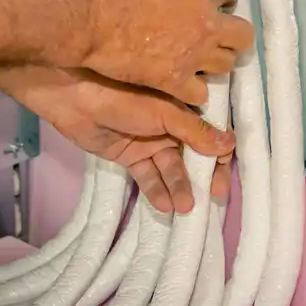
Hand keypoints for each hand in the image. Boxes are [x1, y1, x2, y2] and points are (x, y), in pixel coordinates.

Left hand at [0, 66, 233, 213]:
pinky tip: (164, 206)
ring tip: (186, 208)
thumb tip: (230, 144)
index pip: (209, 135)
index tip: (222, 178)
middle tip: (211, 199)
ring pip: (171, 169)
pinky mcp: (129, 157)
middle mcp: (169, 126)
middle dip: (202, 177)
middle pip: (193, 156)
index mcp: (182, 108)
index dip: (218, 157)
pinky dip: (156, 191)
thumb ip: (195, 131)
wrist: (74, 98)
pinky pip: (147, 176)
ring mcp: (149, 142)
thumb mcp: (164, 113)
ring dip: (179, 188)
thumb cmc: (122, 96)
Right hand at [75, 0, 253, 105]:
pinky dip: (193, 91)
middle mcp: (207, 24)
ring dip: (215, 61)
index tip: (212, 2)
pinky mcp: (175, 81)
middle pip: (243, 36)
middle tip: (216, 35)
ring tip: (198, 59)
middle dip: (233, 35)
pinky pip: (200, 94)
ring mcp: (194, 56)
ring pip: (226, 65)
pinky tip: (183, 85)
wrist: (91, 19)